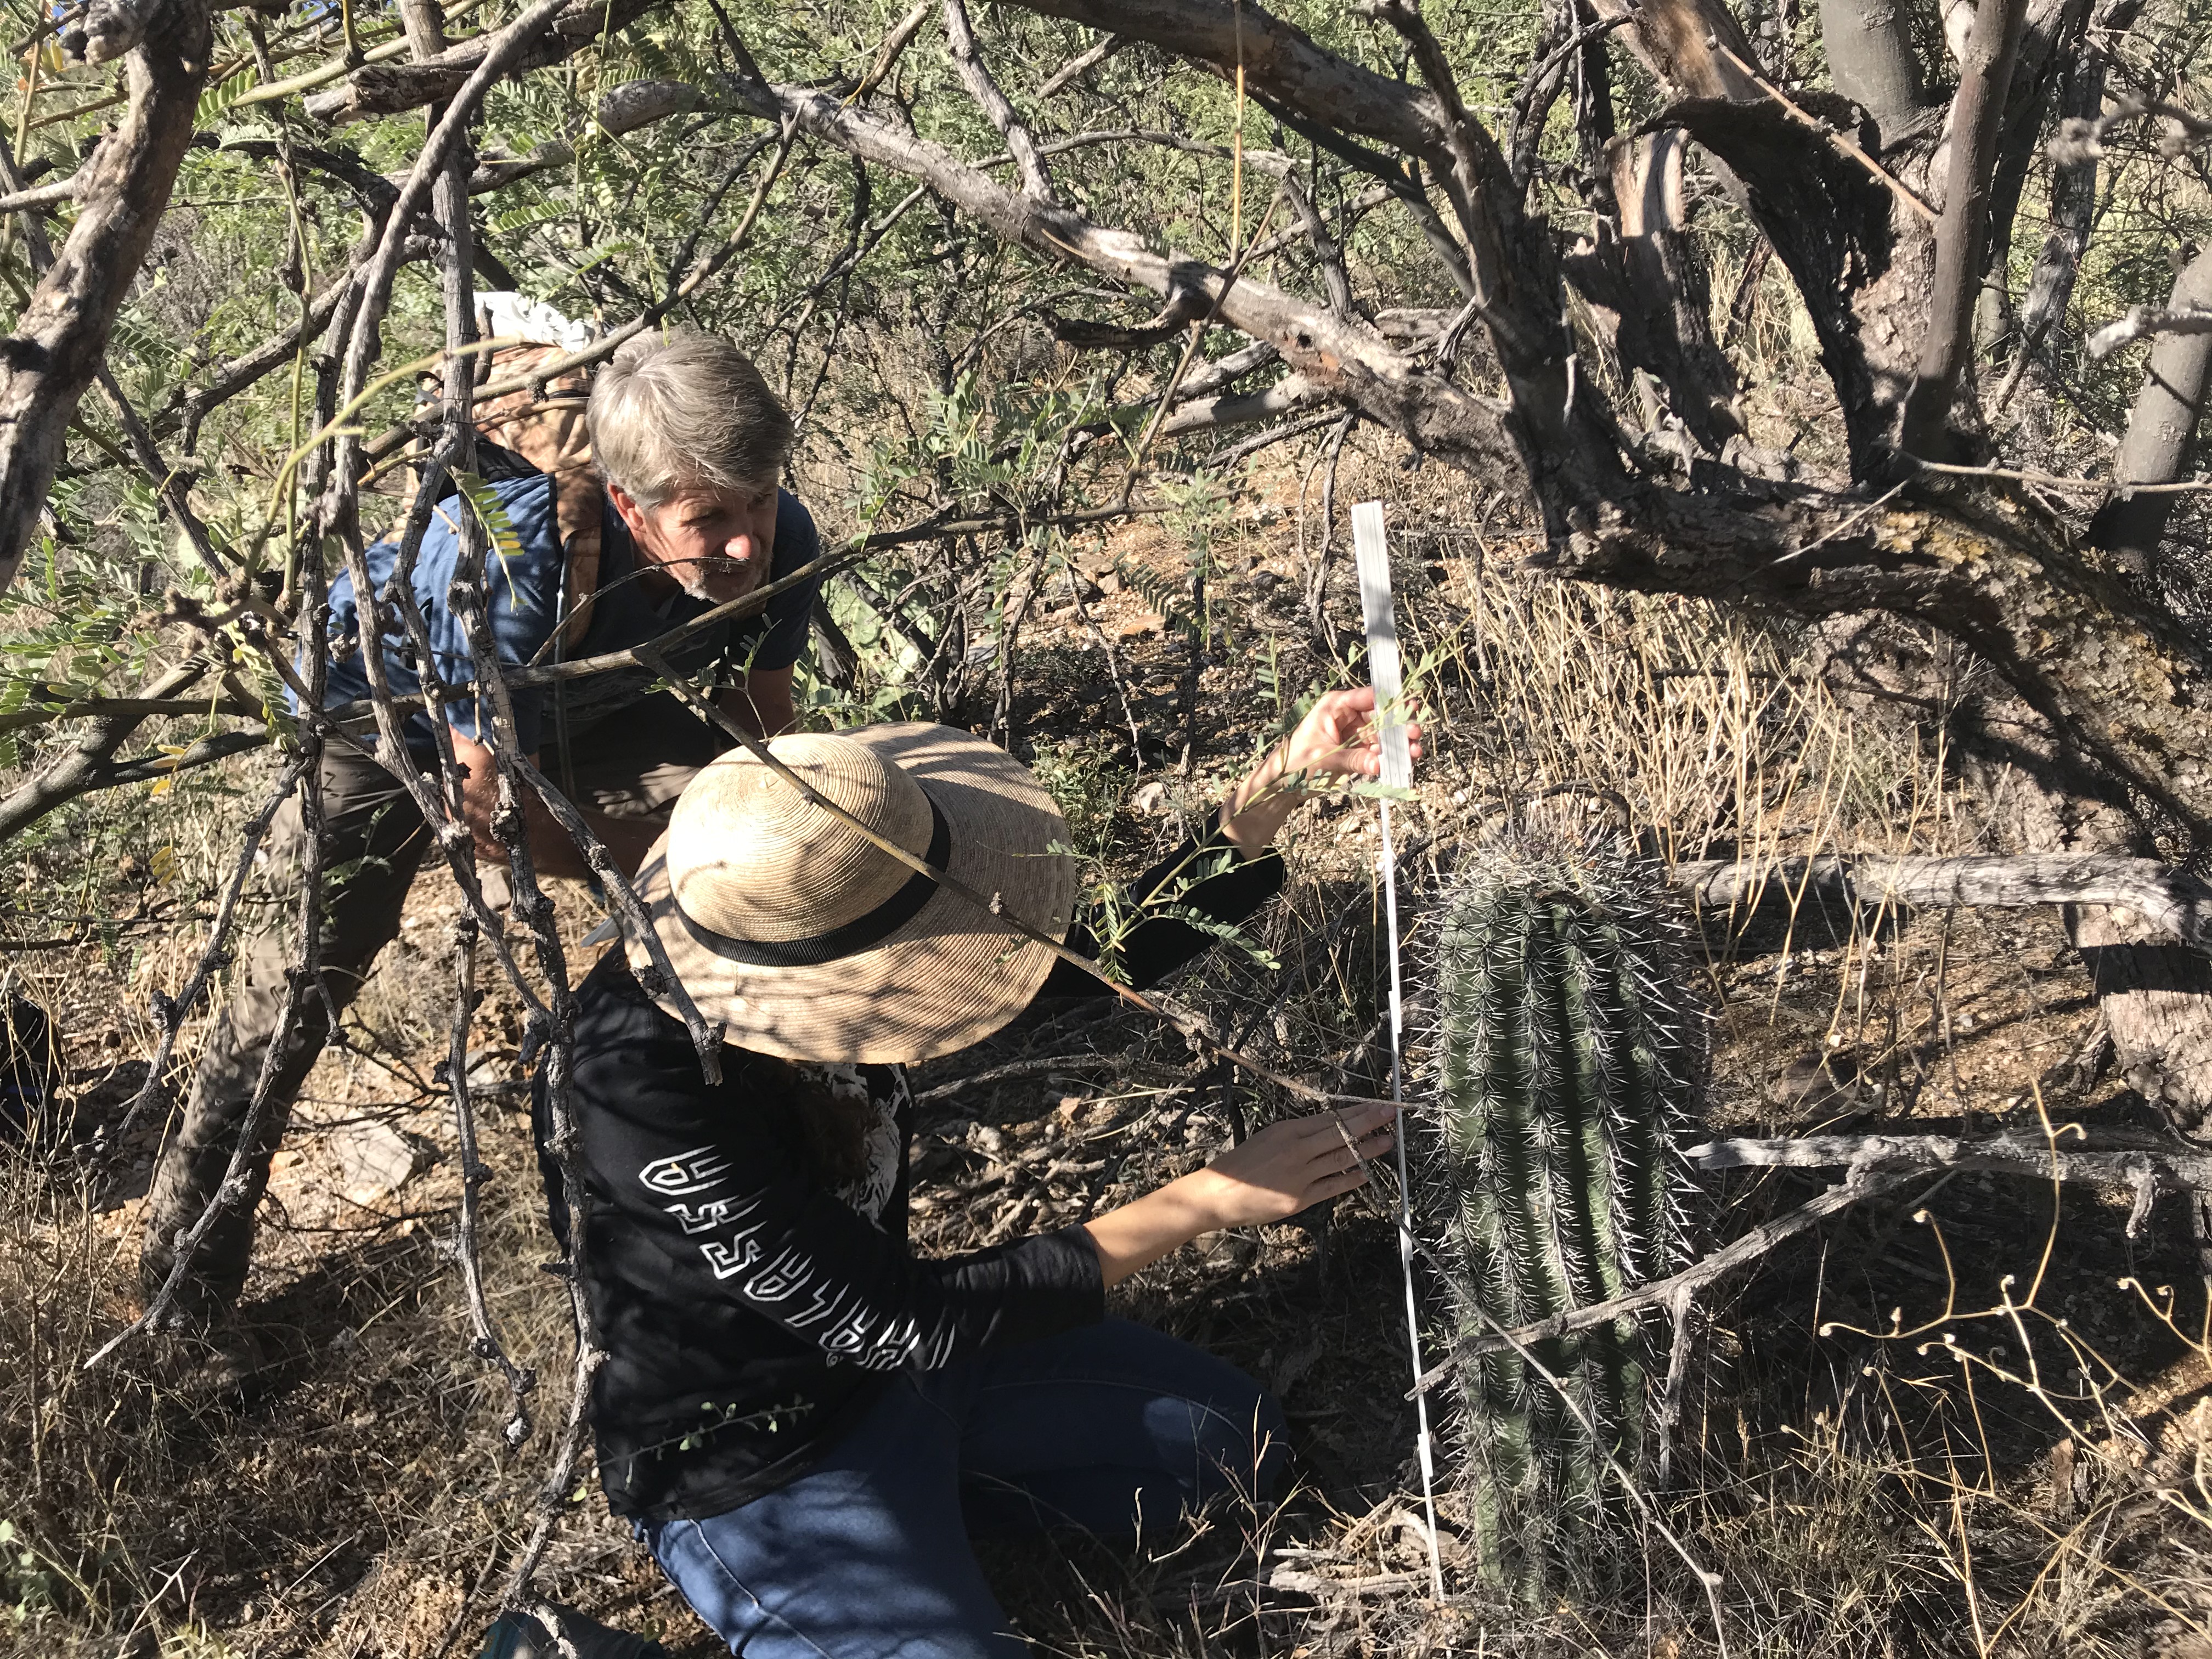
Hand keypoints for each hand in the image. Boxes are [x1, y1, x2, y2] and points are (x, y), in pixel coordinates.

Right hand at [1185, 1099, 1397, 1227]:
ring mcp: (1300, 1174)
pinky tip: (1367, 1172)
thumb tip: (1328, 1128)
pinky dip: (1352, 1178)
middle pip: (1341, 1132)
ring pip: (1341, 1157)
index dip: (1356, 1111)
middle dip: (1369, 1122)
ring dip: (1367, 1149)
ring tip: (1388, 1141)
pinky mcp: (1300, 1198)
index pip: (1330, 1117)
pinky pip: (1333, 1186)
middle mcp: (1297, 1149)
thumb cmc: (1240, 1164)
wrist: (1218, 1193)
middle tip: (1392, 1114)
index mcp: (1288, 1130)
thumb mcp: (1268, 1138)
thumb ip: (1297, 1135)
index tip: (1377, 1105)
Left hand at [1280, 686, 1424, 787]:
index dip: (1389, 702)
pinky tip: (1404, 761)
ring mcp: (1354, 734)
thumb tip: (1378, 763)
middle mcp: (1348, 716)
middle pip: (1380, 716)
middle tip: (1415, 733)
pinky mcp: (1358, 751)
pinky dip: (1391, 757)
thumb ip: (1352, 759)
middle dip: (1398, 726)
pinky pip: (1379, 751)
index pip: (1367, 697)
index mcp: (1335, 706)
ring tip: (1414, 752)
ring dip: (1399, 743)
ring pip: (1383, 735)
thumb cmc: (1295, 763)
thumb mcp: (1324, 759)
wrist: (1284, 784)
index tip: (1408, 708)